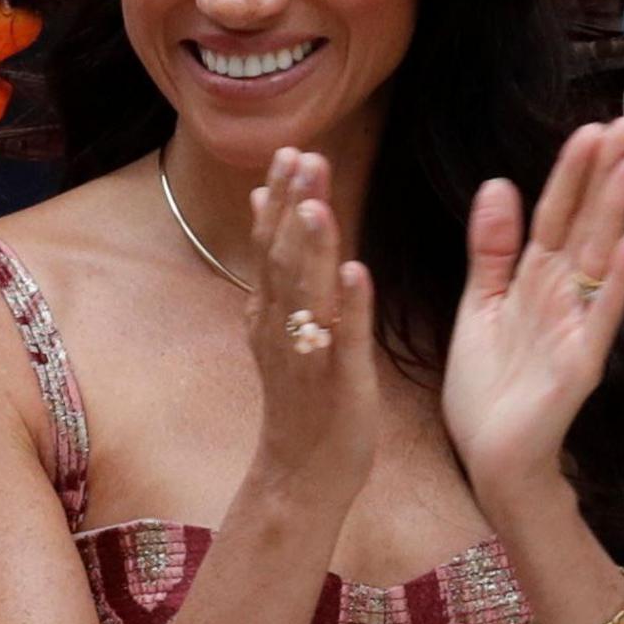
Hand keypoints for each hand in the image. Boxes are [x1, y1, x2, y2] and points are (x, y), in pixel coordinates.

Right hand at [239, 146, 377, 508]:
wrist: (300, 473)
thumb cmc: (302, 397)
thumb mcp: (281, 326)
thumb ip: (276, 268)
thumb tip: (265, 202)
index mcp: (269, 312)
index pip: (270, 244)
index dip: (279, 197)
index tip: (290, 150)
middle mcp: (280, 328)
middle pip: (282, 258)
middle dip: (292, 205)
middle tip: (303, 155)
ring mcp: (307, 355)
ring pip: (306, 293)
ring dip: (312, 247)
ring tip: (318, 203)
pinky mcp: (339, 382)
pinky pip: (344, 339)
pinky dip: (349, 306)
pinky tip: (358, 272)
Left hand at [442, 119, 623, 501]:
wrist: (490, 459)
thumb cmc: (488, 390)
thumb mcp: (478, 306)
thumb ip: (491, 249)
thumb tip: (500, 184)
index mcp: (532, 280)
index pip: (554, 212)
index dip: (572, 170)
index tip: (592, 126)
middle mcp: (560, 296)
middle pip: (582, 223)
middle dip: (603, 173)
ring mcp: (575, 327)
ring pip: (594, 256)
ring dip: (615, 209)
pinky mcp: (578, 364)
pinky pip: (598, 315)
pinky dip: (614, 280)